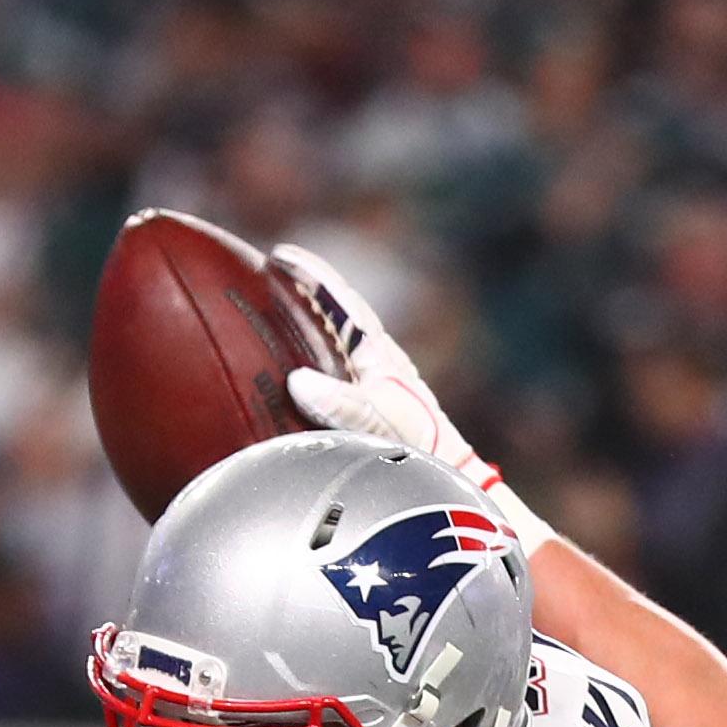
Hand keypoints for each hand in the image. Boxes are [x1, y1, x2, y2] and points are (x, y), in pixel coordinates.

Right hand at [271, 242, 496, 489]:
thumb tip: (298, 381)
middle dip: (311, 291)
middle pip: (341, 313)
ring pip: (343, 336)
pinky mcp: (377, 401)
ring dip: (316, 319)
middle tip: (278, 272)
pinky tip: (306, 364)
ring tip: (286, 307)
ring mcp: (379, 378)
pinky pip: (341, 364)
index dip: (312, 278)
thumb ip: (338, 402)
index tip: (281, 257)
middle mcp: (379, 359)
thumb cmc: (415, 443)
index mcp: (378, 352)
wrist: (447, 469)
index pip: (342, 302)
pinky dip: (321, 353)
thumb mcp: (373, 419)